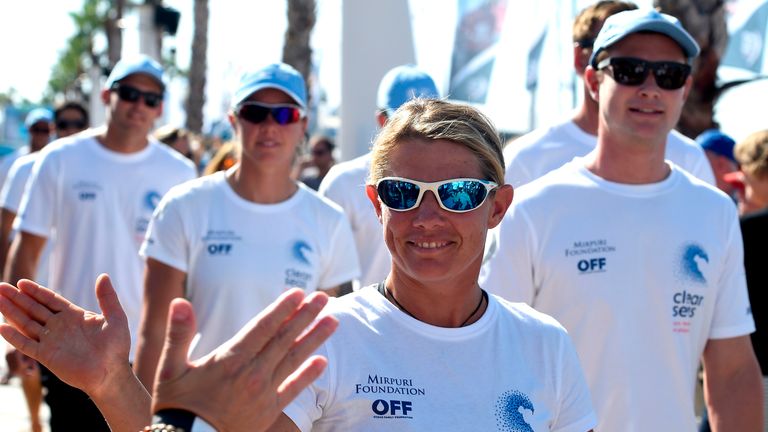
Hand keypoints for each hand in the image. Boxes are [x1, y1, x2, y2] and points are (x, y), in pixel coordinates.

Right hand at [0, 274, 131, 399]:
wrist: (111, 373)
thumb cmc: (116, 347)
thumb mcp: (115, 318)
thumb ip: (108, 298)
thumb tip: (104, 275)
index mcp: (74, 316)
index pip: (50, 300)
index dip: (36, 291)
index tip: (21, 282)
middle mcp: (60, 326)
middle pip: (34, 308)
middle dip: (17, 298)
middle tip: (1, 286)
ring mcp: (52, 341)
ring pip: (26, 323)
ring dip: (11, 312)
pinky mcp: (46, 356)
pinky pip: (26, 344)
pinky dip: (14, 336)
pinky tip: (1, 327)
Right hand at [152, 288, 337, 431]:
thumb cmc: (177, 404)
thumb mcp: (171, 367)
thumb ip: (179, 333)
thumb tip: (179, 302)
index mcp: (230, 360)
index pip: (263, 327)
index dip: (282, 308)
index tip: (298, 293)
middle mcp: (252, 374)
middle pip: (284, 339)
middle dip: (305, 316)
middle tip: (323, 298)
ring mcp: (263, 393)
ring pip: (294, 360)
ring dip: (315, 339)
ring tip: (333, 321)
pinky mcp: (269, 411)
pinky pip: (293, 389)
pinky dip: (309, 375)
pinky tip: (323, 362)